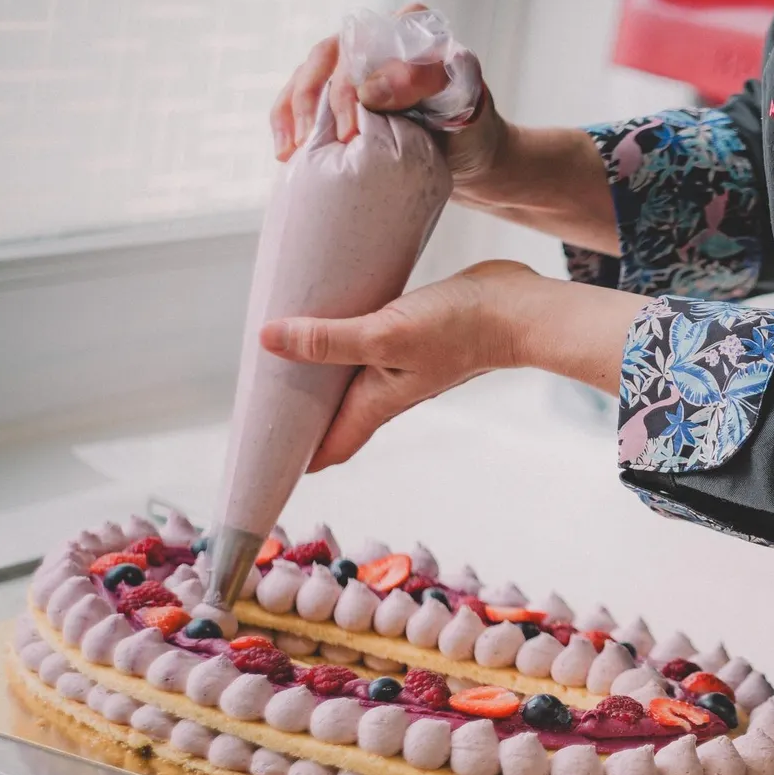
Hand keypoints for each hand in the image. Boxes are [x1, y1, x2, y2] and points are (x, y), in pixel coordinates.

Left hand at [259, 261, 645, 470]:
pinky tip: (325, 321)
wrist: (519, 310)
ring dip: (315, 378)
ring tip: (275, 362)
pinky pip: (363, 348)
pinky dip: (338, 344)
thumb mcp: (386, 333)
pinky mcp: (410, 337)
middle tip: (254, 407)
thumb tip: (268, 341)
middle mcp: (385, 390)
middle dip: (296, 418)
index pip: (328, 447)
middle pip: (332, 417)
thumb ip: (328, 340)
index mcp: (376, 402)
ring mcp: (400, 366)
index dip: (294, 460)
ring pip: (346, 382)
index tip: (261, 464)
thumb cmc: (460, 328)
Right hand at [268, 3, 508, 186]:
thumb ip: (423, 84)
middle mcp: (373, 42)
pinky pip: (299, 100)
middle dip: (316, 100)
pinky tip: (285, 151)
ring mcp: (351, 67)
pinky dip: (287, 123)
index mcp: (407, 30)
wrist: (469, 157)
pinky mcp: (336, 97)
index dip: (352, 84)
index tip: (353, 130)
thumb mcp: (463, 102)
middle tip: (323, 143)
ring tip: (293, 150)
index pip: (365, 43)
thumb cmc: (471, 126)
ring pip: (307, 75)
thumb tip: (369, 89)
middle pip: (328, 57)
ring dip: (293, 112)